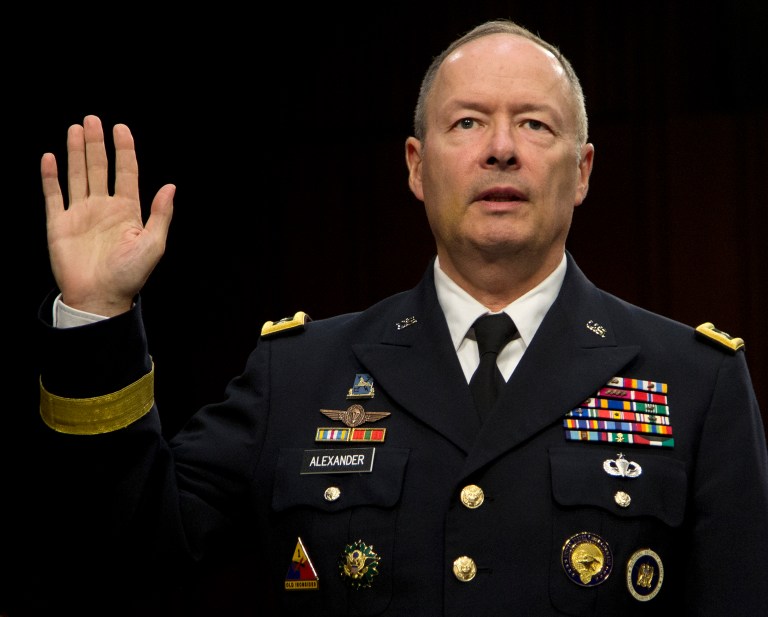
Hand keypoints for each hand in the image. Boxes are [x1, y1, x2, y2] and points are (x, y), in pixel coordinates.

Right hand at [41, 115, 174, 315]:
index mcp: (128, 211)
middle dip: (96, 143)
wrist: (100, 298)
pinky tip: (50, 157)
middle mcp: (104, 208)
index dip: (124, 150)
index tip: (121, 128)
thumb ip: (160, 215)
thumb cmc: (130, 275)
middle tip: (93, 119)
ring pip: (78, 175)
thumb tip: (170, 187)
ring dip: (76, 152)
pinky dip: (51, 177)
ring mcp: (81, 214)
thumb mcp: (153, 245)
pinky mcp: (59, 224)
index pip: (126, 173)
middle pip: (100, 168)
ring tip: (76, 129)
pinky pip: (54, 195)